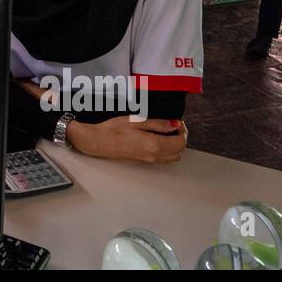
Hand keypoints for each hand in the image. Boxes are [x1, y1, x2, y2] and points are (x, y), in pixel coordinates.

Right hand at [70, 116, 186, 162]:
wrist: (98, 141)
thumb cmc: (114, 130)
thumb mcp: (137, 121)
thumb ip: (158, 124)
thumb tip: (175, 124)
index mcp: (155, 145)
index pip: (180, 142)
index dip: (183, 131)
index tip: (177, 121)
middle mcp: (154, 155)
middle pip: (179, 151)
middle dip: (180, 138)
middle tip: (173, 125)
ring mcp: (149, 160)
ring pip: (173, 156)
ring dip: (174, 145)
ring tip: (166, 131)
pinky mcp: (144, 160)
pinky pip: (163, 158)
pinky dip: (167, 149)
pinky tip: (157, 138)